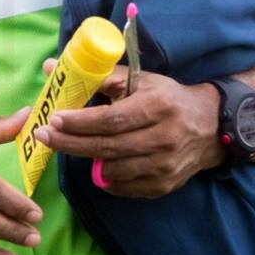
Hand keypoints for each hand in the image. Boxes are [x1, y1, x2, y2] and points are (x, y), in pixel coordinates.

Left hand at [36, 69, 220, 197]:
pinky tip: (99, 164)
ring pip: (114, 169)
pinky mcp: (165, 185)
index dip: (79, 122)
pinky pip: (125, 187)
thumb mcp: (140, 81)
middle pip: (108, 146)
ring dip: (88, 159)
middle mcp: (164, 138)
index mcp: (158, 107)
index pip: (111, 120)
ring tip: (73, 146)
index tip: (53, 119)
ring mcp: (166, 165)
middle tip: (44, 136)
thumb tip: (52, 67)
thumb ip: (99, 76)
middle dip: (70, 143)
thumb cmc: (167, 99)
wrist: (211, 127)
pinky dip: (107, 178)